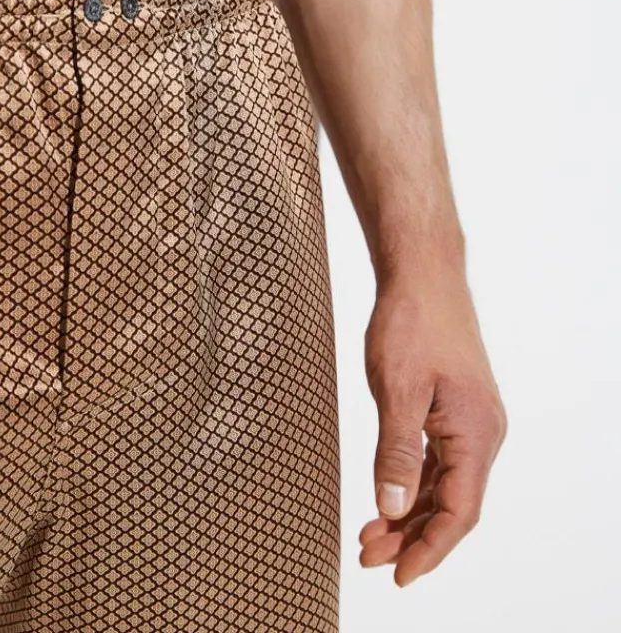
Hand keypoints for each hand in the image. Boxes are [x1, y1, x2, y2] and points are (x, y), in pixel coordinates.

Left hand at [358, 270, 506, 586]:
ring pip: (445, 483)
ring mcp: (471, 419)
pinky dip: (413, 481)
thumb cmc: (411, 322)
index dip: (429, 550)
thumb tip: (391, 508)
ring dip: (409, 512)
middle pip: (453, 503)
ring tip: (369, 534)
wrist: (422, 273)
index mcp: (477, 432)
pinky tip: (387, 494)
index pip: (459, 512)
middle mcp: (483, 431)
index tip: (396, 576)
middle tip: (367, 557)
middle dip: (411, 536)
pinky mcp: (456, 407)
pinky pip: (440, 459)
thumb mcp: (397, 390)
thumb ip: (395, 452)